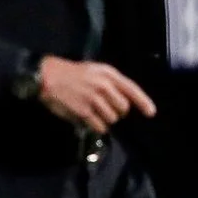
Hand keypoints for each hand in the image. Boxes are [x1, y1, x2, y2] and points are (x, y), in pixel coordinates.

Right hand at [38, 56, 155, 133]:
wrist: (46, 76)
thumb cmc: (70, 73)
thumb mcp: (93, 71)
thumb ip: (110, 84)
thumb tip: (124, 103)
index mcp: (107, 73)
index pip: (132, 89)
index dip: (144, 102)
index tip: (151, 113)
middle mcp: (104, 86)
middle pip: (123, 108)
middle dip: (116, 111)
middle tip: (103, 107)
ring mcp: (94, 99)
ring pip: (112, 119)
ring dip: (104, 119)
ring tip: (91, 111)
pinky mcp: (85, 111)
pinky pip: (100, 126)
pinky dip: (96, 126)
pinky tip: (87, 118)